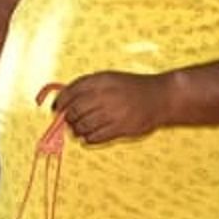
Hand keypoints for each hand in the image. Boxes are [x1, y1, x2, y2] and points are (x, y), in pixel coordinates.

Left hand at [48, 72, 176, 144]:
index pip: (70, 92)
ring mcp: (113, 113)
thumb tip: (62, 101)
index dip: (60, 103)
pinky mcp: (121, 128)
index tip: (57, 109)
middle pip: (74, 111)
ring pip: (82, 126)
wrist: (161, 97)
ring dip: (77, 130)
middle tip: (70, 122)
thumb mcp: (109, 78)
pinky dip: (88, 139)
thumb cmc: (132, 88)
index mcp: (100, 81)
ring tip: (79, 130)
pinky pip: (95, 137)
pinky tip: (89, 137)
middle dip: (68, 119)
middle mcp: (105, 95)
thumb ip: (87, 86)